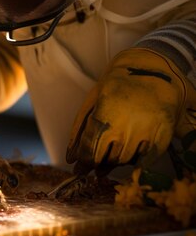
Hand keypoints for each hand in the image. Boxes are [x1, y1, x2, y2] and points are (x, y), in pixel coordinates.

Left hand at [67, 48, 193, 174]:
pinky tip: (130, 152)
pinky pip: (147, 158)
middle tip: (98, 161)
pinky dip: (136, 159)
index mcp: (105, 114)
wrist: (152, 67)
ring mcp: (148, 130)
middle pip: (108, 158)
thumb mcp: (92, 101)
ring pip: (126, 160)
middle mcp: (127, 125)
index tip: (81, 167)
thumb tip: (71, 158)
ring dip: (117, 160)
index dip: (84, 162)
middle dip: (100, 162)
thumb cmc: (117, 84)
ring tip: (114, 150)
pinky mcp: (164, 134)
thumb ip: (79, 131)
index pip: (91, 150)